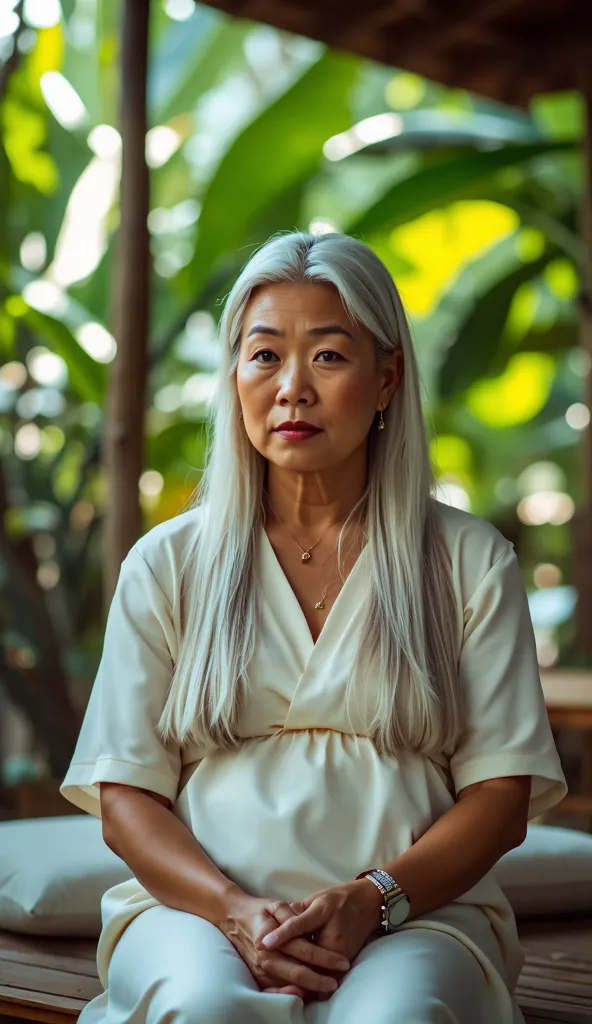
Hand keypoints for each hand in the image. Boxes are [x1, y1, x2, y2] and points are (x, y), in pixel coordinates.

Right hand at [220, 893, 351, 999]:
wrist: (233, 917)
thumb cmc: (258, 910)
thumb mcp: (275, 904)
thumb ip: (291, 915)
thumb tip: (304, 926)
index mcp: (270, 936)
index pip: (303, 950)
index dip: (324, 957)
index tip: (342, 962)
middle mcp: (264, 957)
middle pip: (296, 973)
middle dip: (319, 980)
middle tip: (337, 982)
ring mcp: (259, 969)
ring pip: (286, 985)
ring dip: (308, 990)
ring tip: (326, 989)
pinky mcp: (256, 976)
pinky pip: (274, 990)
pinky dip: (290, 994)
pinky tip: (304, 994)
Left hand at [256, 879, 382, 974]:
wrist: (369, 903)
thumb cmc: (341, 898)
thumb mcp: (317, 899)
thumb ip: (297, 911)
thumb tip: (276, 922)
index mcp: (323, 913)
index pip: (297, 926)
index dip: (279, 935)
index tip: (262, 943)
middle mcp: (333, 936)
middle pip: (306, 957)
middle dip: (287, 966)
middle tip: (267, 969)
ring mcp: (341, 952)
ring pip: (317, 973)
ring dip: (301, 978)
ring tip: (280, 981)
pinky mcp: (345, 962)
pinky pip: (327, 977)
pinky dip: (315, 983)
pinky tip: (301, 985)